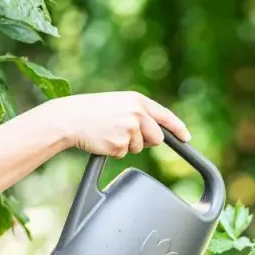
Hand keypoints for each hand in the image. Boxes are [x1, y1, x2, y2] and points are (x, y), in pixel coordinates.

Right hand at [54, 91, 190, 157]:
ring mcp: (129, 128)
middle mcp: (136, 113)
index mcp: (137, 100)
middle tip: (126, 134)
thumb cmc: (92, 111)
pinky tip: (103, 139)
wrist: (69, 117)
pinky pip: (124, 154)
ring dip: (127, 145)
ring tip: (109, 132)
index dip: (178, 128)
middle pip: (157, 137)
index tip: (186, 137)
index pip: (165, 116)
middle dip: (146, 141)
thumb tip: (157, 133)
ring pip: (140, 147)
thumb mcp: (119, 104)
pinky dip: (115, 151)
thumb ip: (139, 113)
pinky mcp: (120, 144)